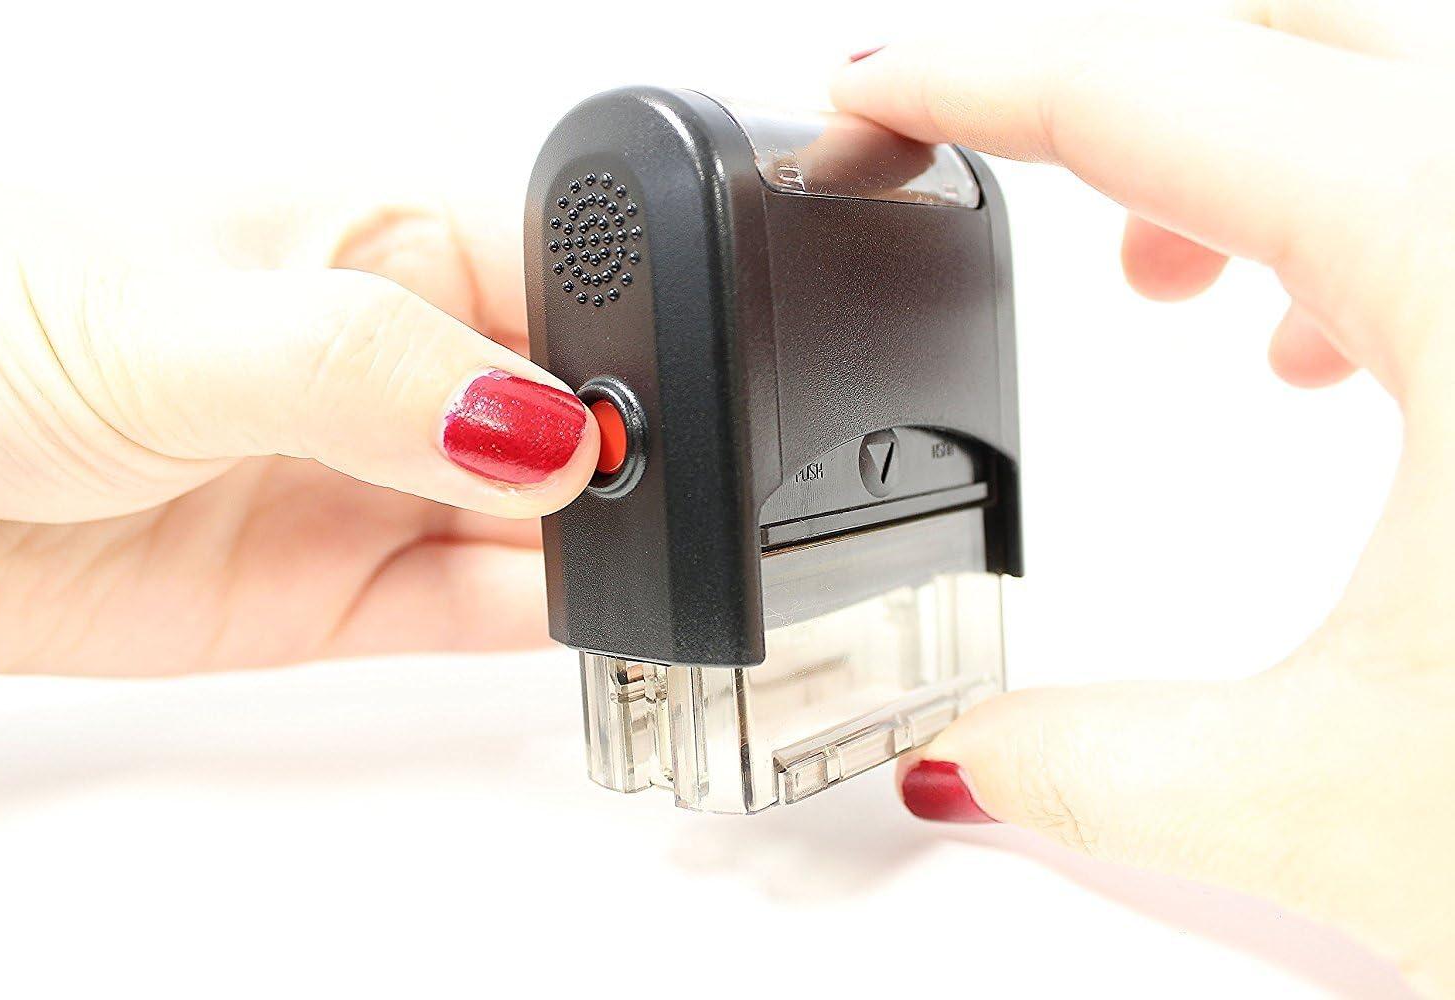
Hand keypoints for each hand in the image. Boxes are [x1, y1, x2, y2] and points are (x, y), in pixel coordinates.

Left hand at [0, 183, 597, 675]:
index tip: (665, 406)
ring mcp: (364, 482)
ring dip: (596, 543)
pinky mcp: (331, 592)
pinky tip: (581, 610)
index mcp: (376, 238)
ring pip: (535, 519)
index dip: (633, 338)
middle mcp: (386, 363)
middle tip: (651, 495)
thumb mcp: (173, 326)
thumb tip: (533, 428)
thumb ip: (364, 370)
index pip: (567, 275)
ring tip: (628, 559)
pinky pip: (470, 609)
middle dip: (621, 452)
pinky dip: (540, 619)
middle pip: (568, 409)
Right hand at [835, 2, 1454, 991]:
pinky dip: (1384, 229)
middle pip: (1287, 33)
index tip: (869, 90)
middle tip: (987, 165)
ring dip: (1251, 161)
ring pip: (1404, 96)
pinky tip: (1352, 359)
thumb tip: (962, 763)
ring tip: (1175, 287)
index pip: (1148, 89)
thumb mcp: (1345, 810)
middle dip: (1105, 96)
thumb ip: (1087, 770)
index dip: (969, 75)